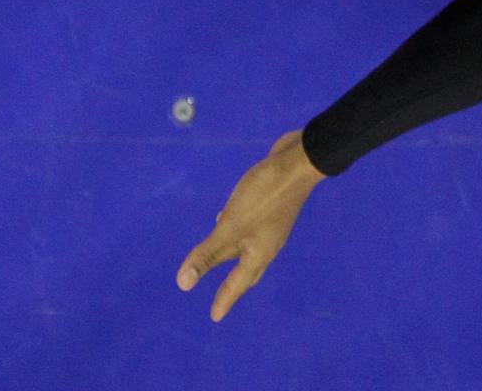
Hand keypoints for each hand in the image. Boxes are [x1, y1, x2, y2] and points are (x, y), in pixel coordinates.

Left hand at [176, 129, 324, 321]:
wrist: (297, 164)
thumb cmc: (264, 197)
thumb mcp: (230, 226)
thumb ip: (207, 253)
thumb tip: (183, 284)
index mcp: (257, 253)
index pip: (236, 284)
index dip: (224, 300)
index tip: (214, 316)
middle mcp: (266, 244)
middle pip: (246, 270)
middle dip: (234, 283)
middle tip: (223, 296)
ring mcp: (270, 225)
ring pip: (248, 248)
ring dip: (233, 256)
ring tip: (218, 259)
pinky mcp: (269, 208)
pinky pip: (249, 228)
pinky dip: (236, 232)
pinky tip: (226, 218)